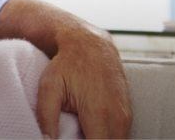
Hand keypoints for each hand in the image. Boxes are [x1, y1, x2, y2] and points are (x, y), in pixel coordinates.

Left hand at [34, 22, 131, 138]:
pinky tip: (89, 133)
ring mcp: (126, 116)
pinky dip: (107, 138)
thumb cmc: (66, 65)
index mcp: (99, 114)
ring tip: (79, 134)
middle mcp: (118, 118)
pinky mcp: (128, 114)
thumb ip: (46, 117)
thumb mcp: (49, 87)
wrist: (91, 44)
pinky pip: (120, 135)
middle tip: (71, 138)